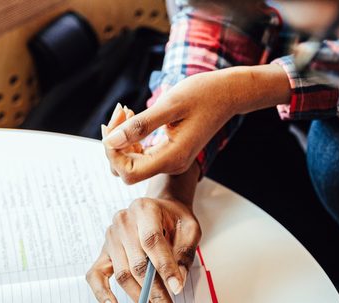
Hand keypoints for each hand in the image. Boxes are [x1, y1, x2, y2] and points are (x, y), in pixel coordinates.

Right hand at [86, 167, 201, 302]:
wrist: (159, 208)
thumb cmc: (174, 219)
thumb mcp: (190, 228)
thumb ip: (185, 251)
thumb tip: (178, 281)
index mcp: (144, 210)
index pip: (152, 241)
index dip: (164, 267)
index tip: (178, 289)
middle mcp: (123, 222)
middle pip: (137, 264)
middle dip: (155, 294)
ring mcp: (110, 238)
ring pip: (122, 275)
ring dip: (140, 301)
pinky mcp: (103, 253)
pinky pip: (95, 276)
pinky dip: (101, 294)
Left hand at [102, 64, 290, 183]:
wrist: (227, 94)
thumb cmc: (203, 94)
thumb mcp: (169, 105)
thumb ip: (140, 125)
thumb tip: (111, 141)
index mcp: (172, 158)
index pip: (128, 173)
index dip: (113, 154)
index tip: (113, 126)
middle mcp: (171, 165)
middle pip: (127, 169)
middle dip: (115, 143)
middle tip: (120, 111)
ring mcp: (170, 161)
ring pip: (132, 161)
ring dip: (121, 139)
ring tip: (125, 111)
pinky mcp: (169, 153)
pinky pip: (141, 154)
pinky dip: (131, 137)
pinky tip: (132, 117)